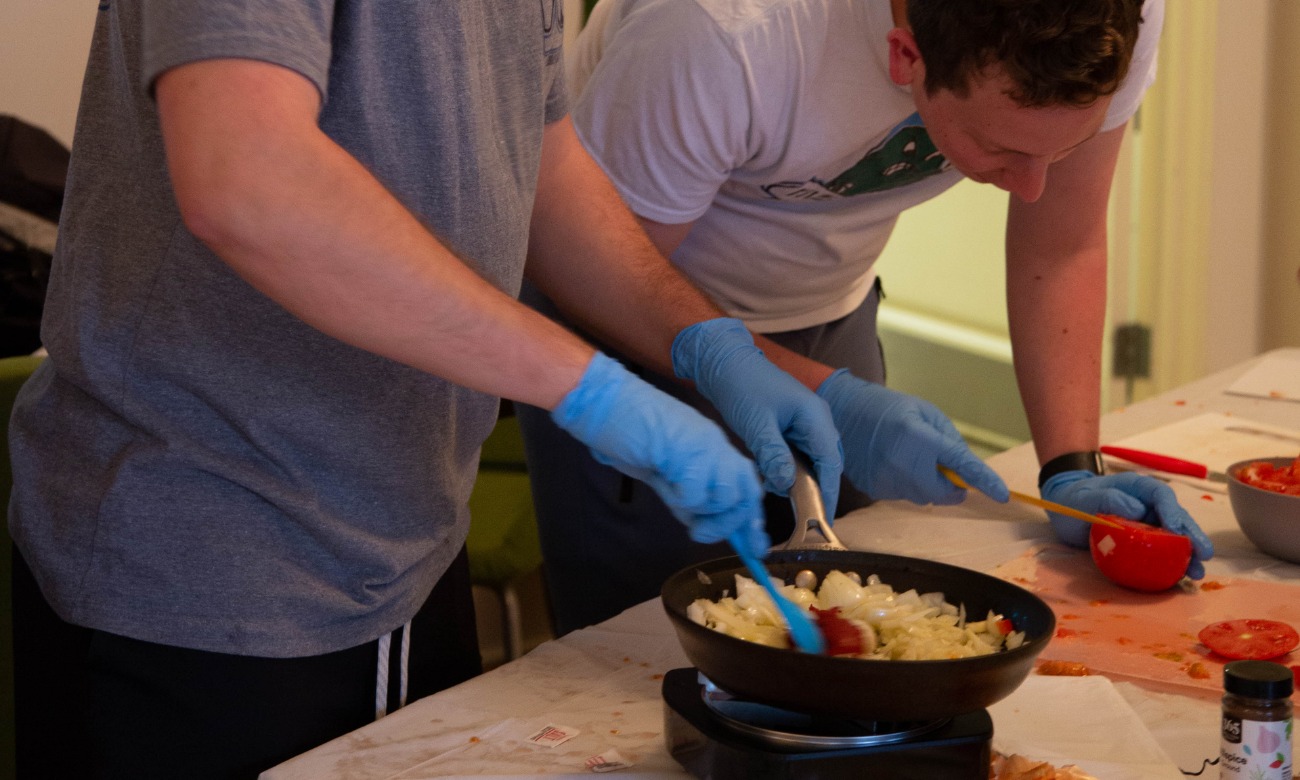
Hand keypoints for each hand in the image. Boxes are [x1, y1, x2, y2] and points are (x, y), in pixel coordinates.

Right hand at [552, 352, 768, 556]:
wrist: (604, 403)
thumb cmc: (627, 433)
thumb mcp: (665, 471)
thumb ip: (688, 494)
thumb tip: (704, 526)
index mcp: (713, 446)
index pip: (747, 486)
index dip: (751, 521)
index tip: (754, 547)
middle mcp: (716, 444)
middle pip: (747, 494)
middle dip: (728, 523)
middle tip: (699, 532)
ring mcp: (705, 446)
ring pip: (726, 498)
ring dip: (699, 511)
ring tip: (672, 497)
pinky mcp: (688, 452)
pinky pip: (696, 496)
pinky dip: (679, 500)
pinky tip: (663, 482)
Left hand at [672, 318, 843, 515]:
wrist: (724, 361)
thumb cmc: (742, 385)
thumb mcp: (756, 424)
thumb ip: (774, 455)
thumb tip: (786, 486)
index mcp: (815, 417)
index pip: (830, 463)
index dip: (829, 492)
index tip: (824, 519)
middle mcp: (816, 420)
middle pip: (825, 464)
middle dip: (813, 488)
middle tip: (800, 513)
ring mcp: (804, 423)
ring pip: (809, 461)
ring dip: (796, 478)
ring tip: (775, 488)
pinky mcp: (789, 426)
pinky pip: (795, 454)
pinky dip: (785, 468)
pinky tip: (769, 474)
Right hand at [816, 369, 1008, 505]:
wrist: (843, 413)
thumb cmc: (887, 408)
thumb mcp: (926, 413)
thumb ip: (950, 440)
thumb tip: (966, 468)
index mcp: (920, 439)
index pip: (962, 466)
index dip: (984, 481)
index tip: (1002, 495)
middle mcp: (904, 464)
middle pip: (944, 494)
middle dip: (951, 486)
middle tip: (946, 469)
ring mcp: (887, 480)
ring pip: (923, 497)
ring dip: (927, 484)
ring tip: (909, 457)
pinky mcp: (875, 490)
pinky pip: (903, 495)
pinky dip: (907, 484)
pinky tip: (893, 463)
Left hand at [1040, 470, 1213, 578]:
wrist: (1064, 508)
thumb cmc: (1074, 500)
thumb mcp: (1085, 498)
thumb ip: (1108, 499)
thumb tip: (1137, 509)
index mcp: (1136, 488)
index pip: (1161, 496)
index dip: (1172, 511)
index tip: (1177, 530)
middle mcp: (1147, 504)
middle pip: (1176, 517)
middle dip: (1191, 535)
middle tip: (1204, 555)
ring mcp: (1147, 522)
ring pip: (1173, 536)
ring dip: (1187, 553)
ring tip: (1198, 572)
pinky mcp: (1142, 540)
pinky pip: (1161, 549)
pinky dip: (1173, 562)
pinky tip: (1182, 577)